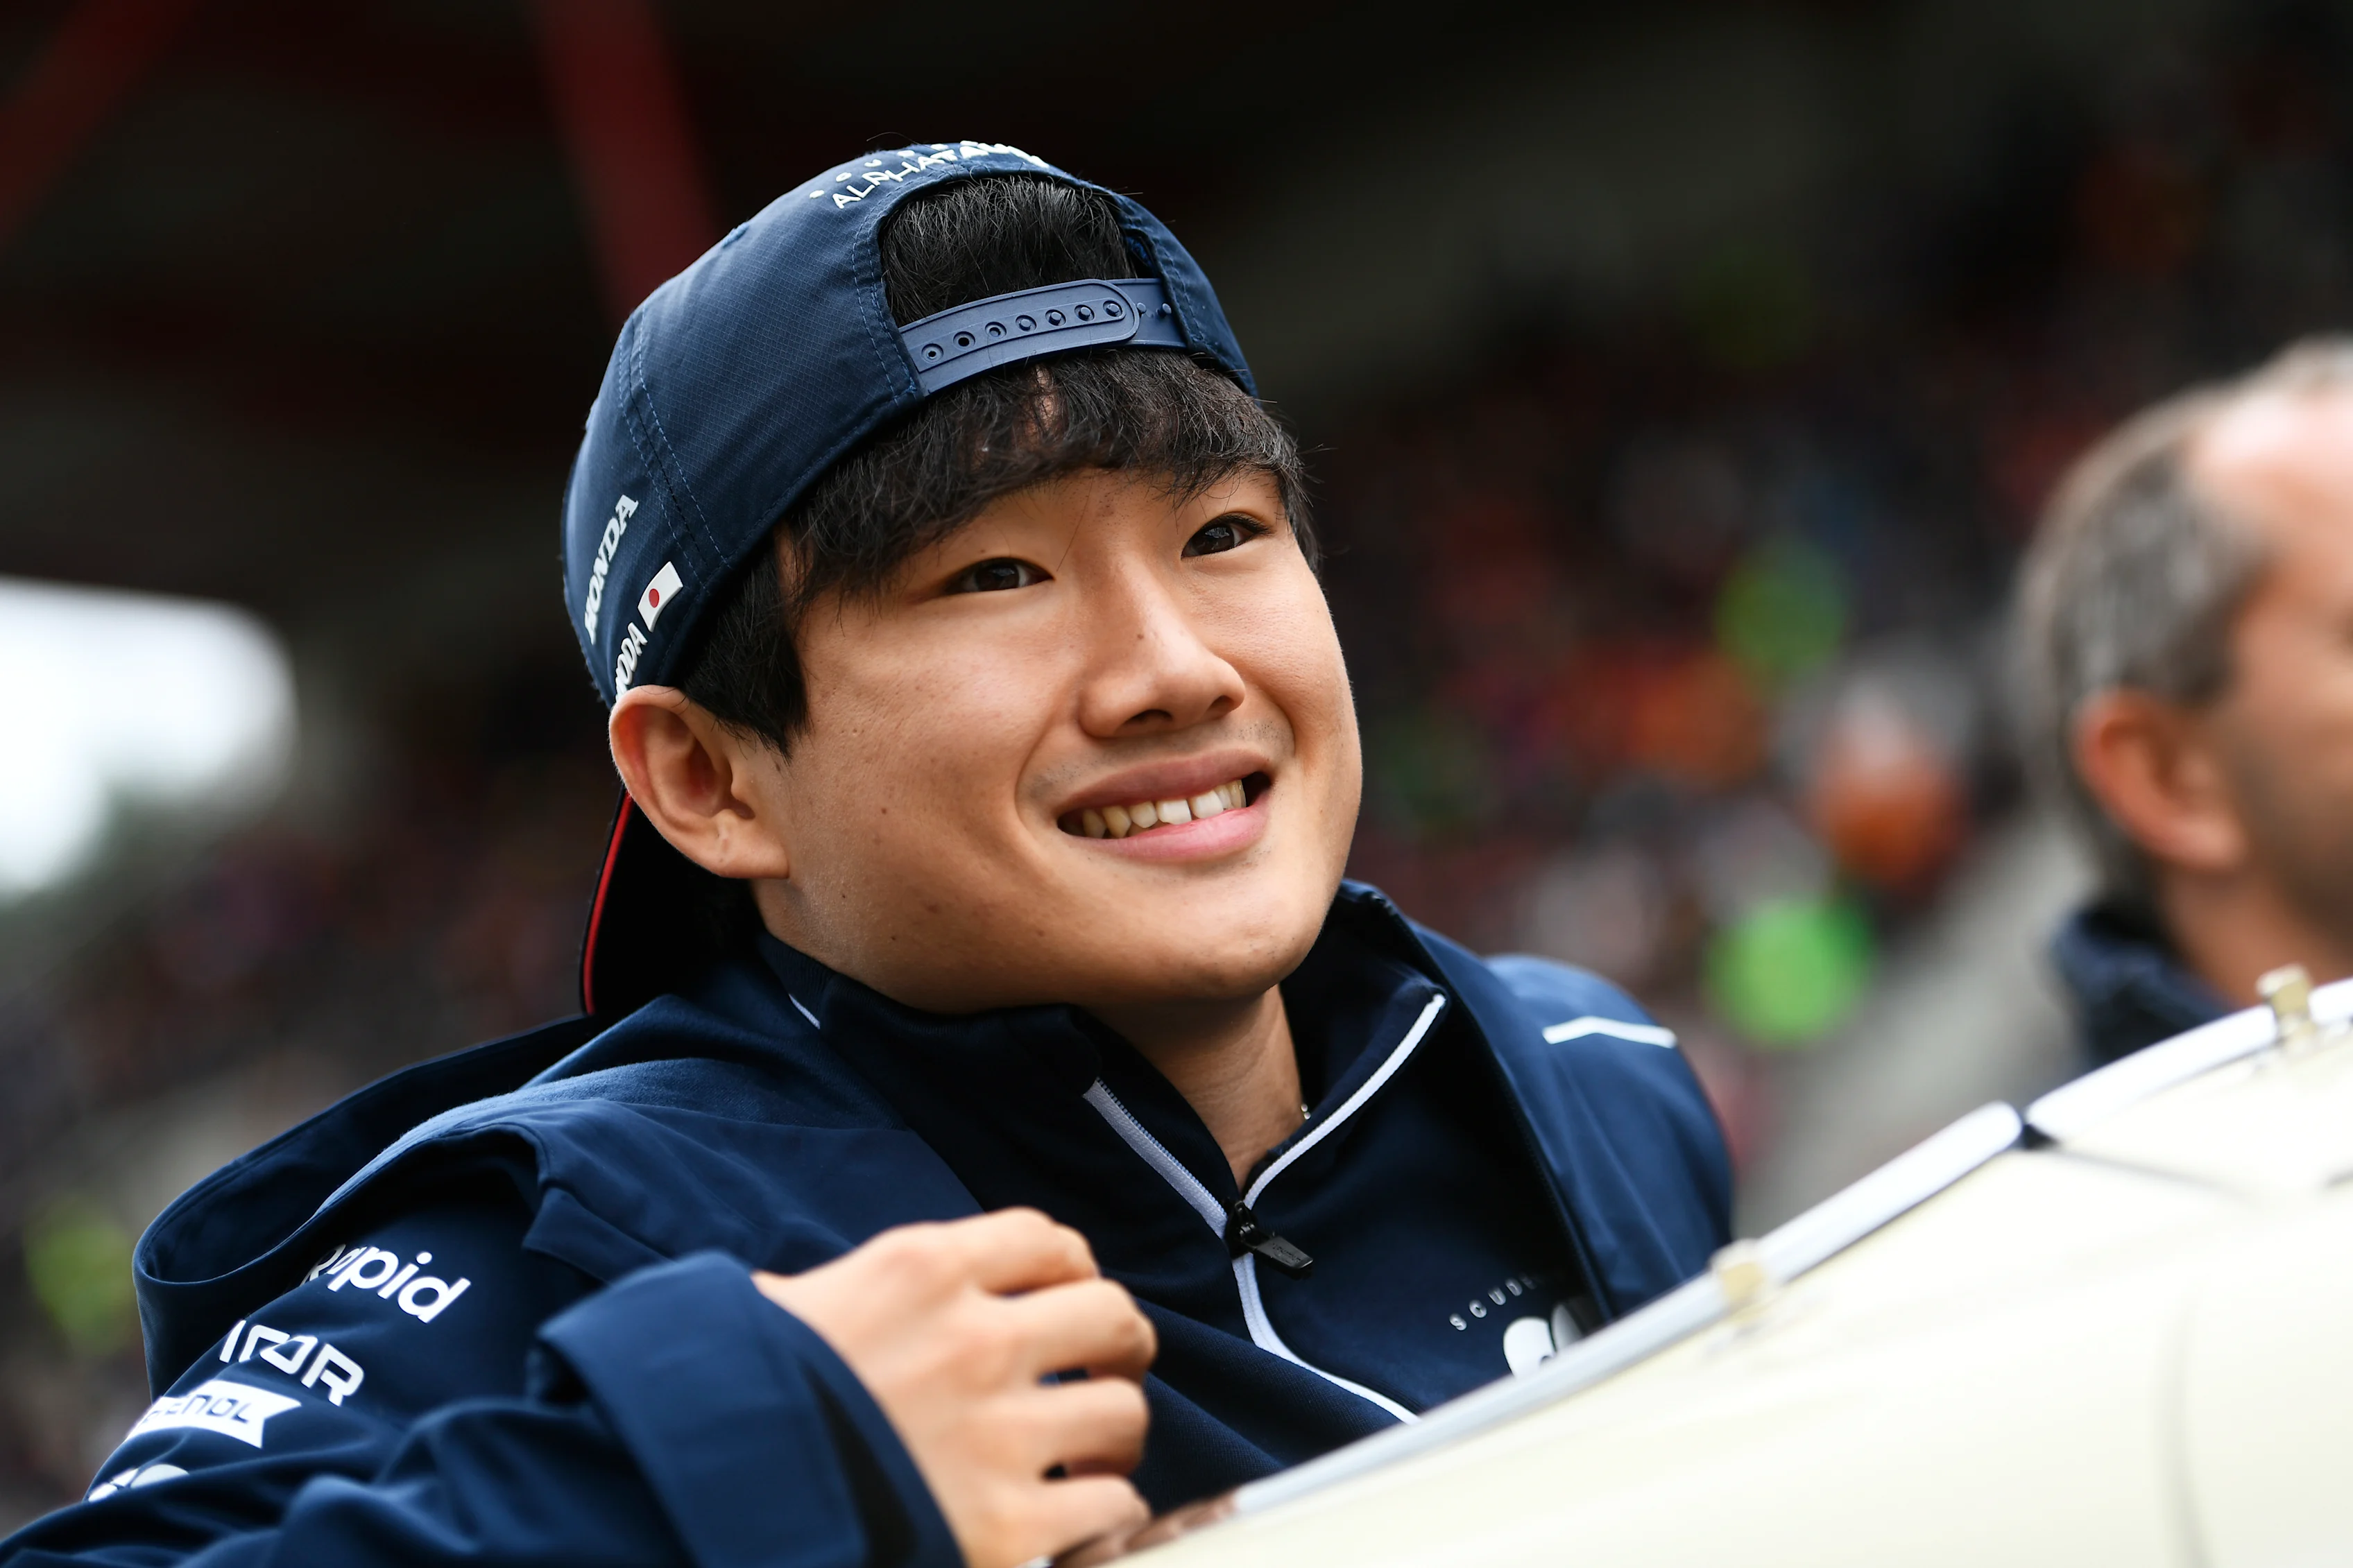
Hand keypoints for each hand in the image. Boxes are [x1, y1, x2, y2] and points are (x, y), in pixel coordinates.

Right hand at [755, 1209, 1155, 1567]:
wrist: (700, 1496)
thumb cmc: (728, 1399)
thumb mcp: (780, 1309)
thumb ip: (837, 1292)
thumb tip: (811, 1298)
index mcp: (921, 1271)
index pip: (1046, 1239)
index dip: (1071, 1270)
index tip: (1067, 1296)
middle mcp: (974, 1339)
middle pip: (1111, 1315)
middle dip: (1117, 1344)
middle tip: (1104, 1369)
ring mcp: (997, 1433)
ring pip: (1123, 1411)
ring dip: (1112, 1433)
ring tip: (1089, 1453)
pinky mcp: (1008, 1524)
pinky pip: (1109, 1504)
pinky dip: (1104, 1512)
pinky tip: (1078, 1516)